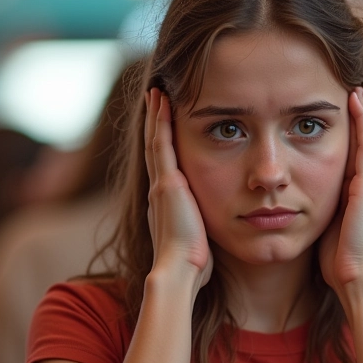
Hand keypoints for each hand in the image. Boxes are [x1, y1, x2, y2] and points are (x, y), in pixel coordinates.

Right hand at [144, 88, 211, 286]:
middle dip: (154, 123)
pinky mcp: (167, 181)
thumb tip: (208, 239)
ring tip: (155, 92)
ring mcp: (160, 184)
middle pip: (155, 148)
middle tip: (153, 99)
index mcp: (165, 204)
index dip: (162, 145)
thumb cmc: (192, 265)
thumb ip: (197, 232)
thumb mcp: (196, 243)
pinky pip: (161, 142)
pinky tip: (161, 101)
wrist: (179, 270)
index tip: (163, 126)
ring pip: (155, 140)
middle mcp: (158, 190)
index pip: (163, 166)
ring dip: (155, 115)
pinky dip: (160, 120)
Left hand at [318, 85, 362, 304]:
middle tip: (356, 88)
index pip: (348, 155)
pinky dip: (362, 122)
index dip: (347, 133)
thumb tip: (289, 202)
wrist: (353, 279)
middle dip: (359, 116)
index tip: (339, 111)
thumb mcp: (320, 228)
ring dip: (362, 112)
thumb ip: (314, 211)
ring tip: (359, 87)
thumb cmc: (334, 261)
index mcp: (351, 195)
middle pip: (361, 142)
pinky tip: (357, 102)